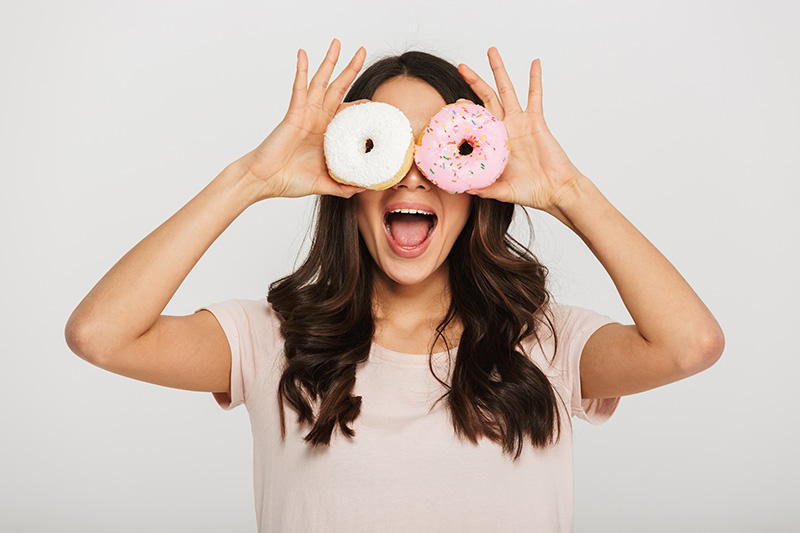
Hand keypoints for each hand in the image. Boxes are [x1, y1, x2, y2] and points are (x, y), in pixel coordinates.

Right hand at [236, 39, 367, 200]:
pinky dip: (301, 69)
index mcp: (327, 133)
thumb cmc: (289, 180)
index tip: (378, 104)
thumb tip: (364, 188)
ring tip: (338, 42)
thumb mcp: (324, 184)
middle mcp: (318, 119)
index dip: (363, 106)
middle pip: (338, 87)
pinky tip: (303, 53)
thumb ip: (343, 186)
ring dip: (330, 61)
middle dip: (350, 69)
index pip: (349, 112)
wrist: (265, 181)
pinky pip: (299, 88)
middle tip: (362, 50)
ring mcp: (306, 113)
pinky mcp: (294, 113)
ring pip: (321, 81)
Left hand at [458, 48, 585, 213]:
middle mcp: (504, 128)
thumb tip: (463, 190)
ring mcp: (520, 122)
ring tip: (491, 51)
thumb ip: (484, 189)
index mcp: (493, 143)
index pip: (473, 123)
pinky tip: (534, 62)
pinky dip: (535, 79)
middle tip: (461, 66)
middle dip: (474, 81)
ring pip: (507, 90)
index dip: (462, 114)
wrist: (555, 190)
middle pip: (486, 98)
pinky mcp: (536, 120)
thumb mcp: (501, 191)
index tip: (449, 106)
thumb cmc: (530, 191)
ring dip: (499, 70)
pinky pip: (535, 95)